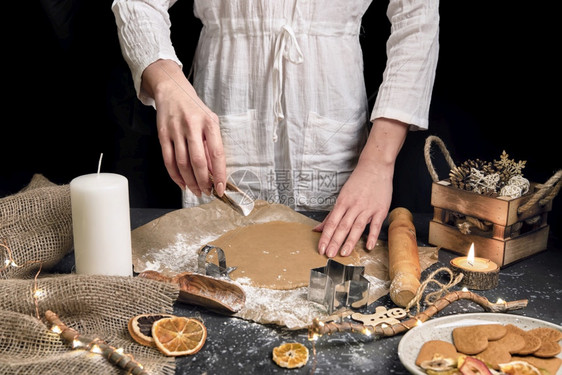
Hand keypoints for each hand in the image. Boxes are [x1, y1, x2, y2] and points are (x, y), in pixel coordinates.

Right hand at [142, 60, 225, 196]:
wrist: (172, 91)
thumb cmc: (195, 109)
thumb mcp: (210, 122)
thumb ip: (212, 144)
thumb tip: (213, 172)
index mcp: (209, 123)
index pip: (216, 153)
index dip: (218, 174)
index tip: (220, 188)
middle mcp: (192, 126)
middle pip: (197, 161)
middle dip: (203, 182)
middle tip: (206, 192)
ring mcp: (176, 130)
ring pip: (182, 163)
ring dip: (189, 181)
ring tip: (195, 190)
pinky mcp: (162, 134)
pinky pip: (168, 160)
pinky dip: (175, 175)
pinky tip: (182, 183)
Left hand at [314, 118, 408, 256]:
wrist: (375, 167)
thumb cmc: (358, 182)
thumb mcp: (342, 196)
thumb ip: (331, 215)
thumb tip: (318, 229)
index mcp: (342, 202)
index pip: (331, 222)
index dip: (325, 236)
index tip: (321, 248)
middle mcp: (353, 206)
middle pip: (342, 226)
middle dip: (335, 241)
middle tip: (329, 255)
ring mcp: (367, 208)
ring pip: (357, 227)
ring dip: (350, 241)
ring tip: (343, 253)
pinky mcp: (380, 210)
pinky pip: (376, 225)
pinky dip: (372, 236)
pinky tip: (368, 246)